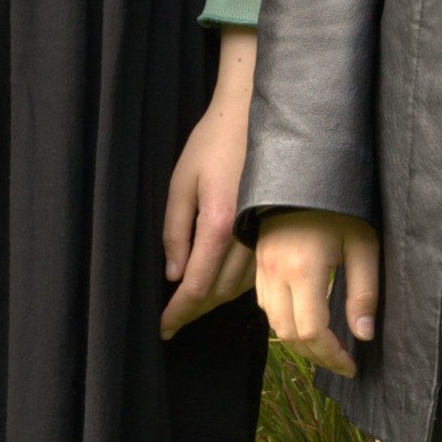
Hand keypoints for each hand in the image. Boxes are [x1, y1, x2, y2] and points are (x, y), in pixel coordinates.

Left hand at [158, 31, 264, 333]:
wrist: (257, 113)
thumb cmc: (214, 141)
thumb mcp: (182, 181)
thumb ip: (175, 230)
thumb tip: (173, 273)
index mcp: (220, 222)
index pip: (197, 284)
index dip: (180, 311)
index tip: (164, 329)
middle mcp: (248, 235)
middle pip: (220, 293)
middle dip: (195, 311)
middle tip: (173, 323)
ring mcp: (267, 233)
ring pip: (241, 287)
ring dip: (215, 302)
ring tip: (192, 309)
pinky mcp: (277, 229)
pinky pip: (255, 272)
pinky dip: (235, 286)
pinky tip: (221, 286)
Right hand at [255, 210, 378, 375]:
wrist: (302, 169)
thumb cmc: (339, 206)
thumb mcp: (362, 245)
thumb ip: (364, 293)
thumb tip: (363, 335)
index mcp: (303, 270)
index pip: (311, 332)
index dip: (332, 355)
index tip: (352, 365)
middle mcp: (275, 274)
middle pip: (288, 334)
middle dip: (316, 355)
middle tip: (341, 362)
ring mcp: (262, 269)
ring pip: (273, 323)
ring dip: (298, 343)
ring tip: (326, 348)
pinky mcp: (258, 263)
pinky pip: (265, 305)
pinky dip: (284, 323)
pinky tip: (305, 323)